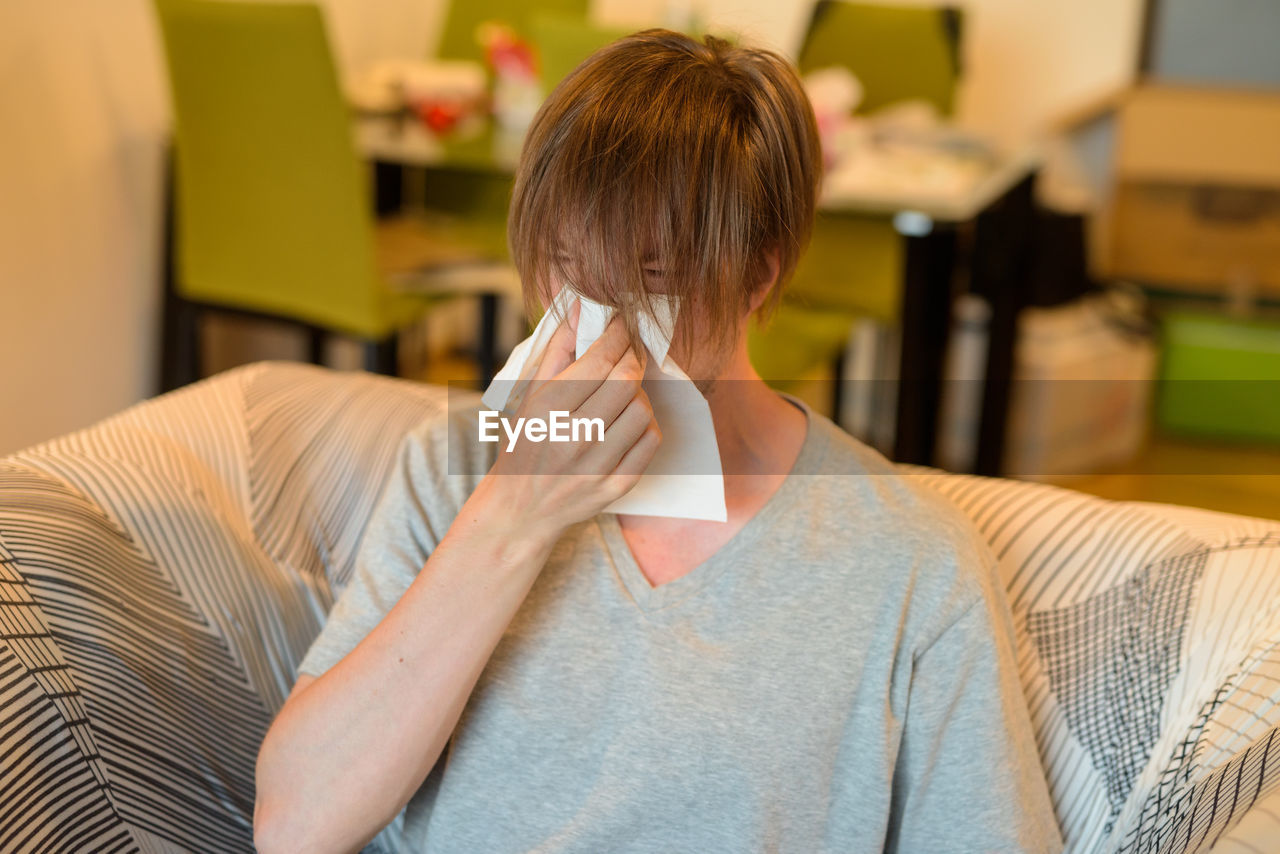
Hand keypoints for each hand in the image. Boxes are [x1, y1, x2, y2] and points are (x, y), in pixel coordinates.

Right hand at [465, 301, 661, 544]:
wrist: (520, 510)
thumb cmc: (524, 445)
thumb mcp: (529, 396)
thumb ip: (557, 351)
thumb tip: (580, 310)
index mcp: (546, 409)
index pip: (599, 359)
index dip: (618, 335)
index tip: (623, 325)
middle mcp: (571, 437)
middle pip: (626, 381)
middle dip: (633, 358)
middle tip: (629, 352)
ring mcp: (595, 465)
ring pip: (642, 410)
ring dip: (639, 394)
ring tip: (625, 393)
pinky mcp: (615, 487)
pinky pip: (650, 443)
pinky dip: (646, 425)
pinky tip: (630, 421)